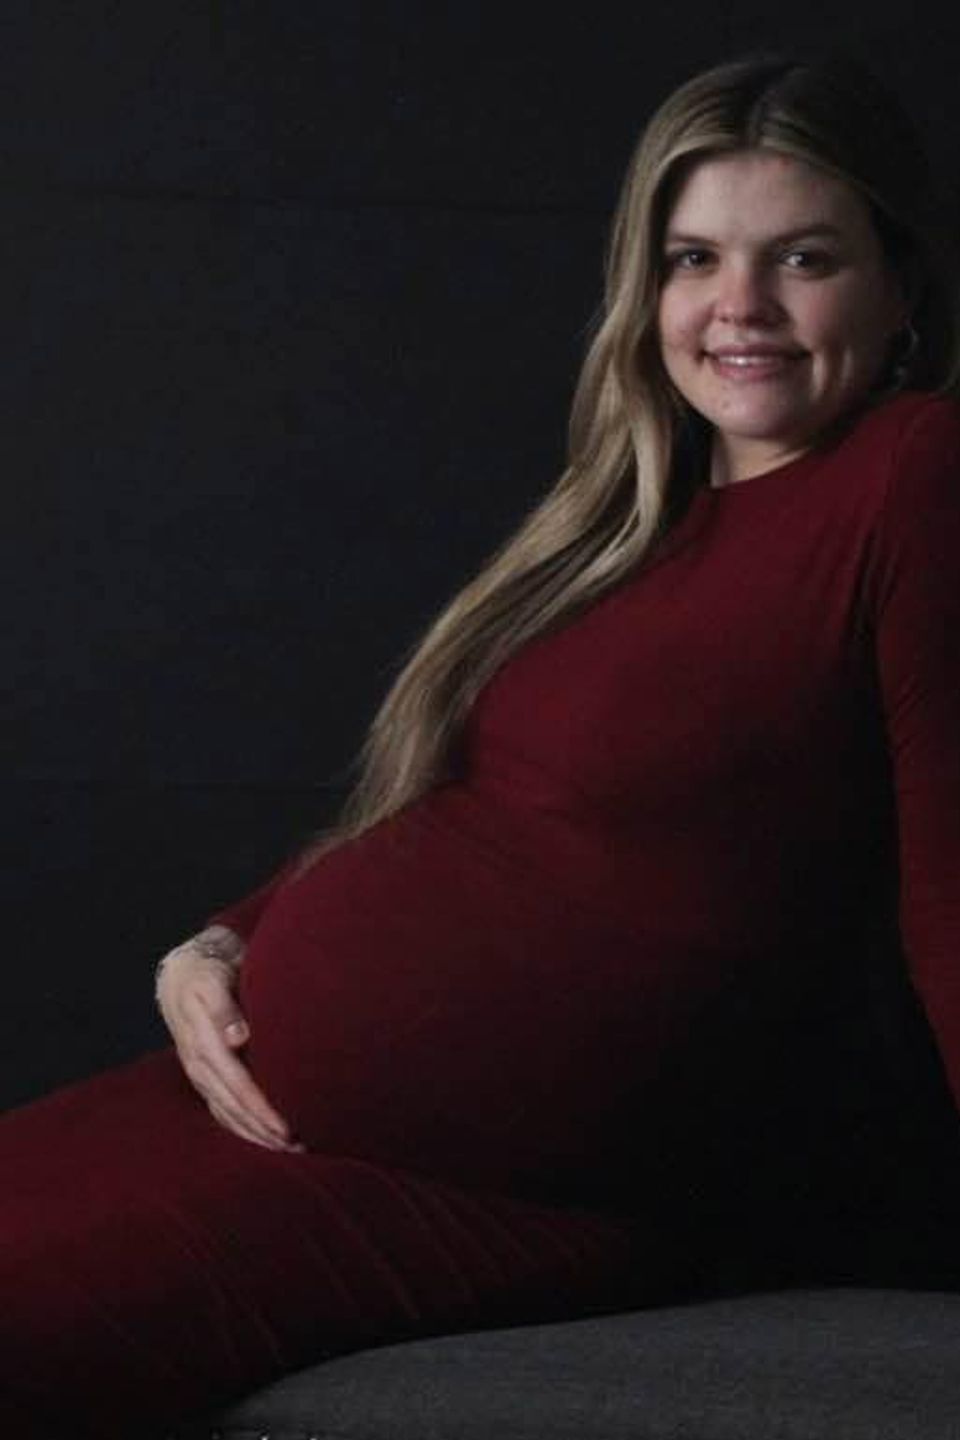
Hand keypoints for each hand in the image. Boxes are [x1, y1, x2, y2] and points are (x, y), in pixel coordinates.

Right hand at [155, 927, 301, 1152]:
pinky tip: (261, 1138)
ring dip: (254, 1135)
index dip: (260, 1108)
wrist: (182, 976)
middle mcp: (200, 1066)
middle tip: (296, 1147)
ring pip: (227, 1113)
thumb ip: (223, 1008)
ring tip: (286, 1149)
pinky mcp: (204, 1078)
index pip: (237, 1084)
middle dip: (262, 1130)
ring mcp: (200, 1075)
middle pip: (233, 1107)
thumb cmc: (206, 976)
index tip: (285, 1127)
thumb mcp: (211, 982)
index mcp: (203, 1044)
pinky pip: (221, 1110)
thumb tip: (237, 1037)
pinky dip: (241, 1127)